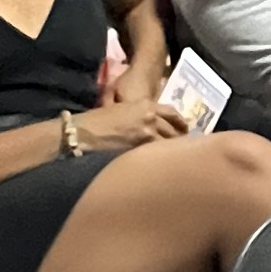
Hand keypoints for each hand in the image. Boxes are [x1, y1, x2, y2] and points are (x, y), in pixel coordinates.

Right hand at [80, 97, 195, 152]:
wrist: (84, 131)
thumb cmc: (97, 120)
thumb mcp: (122, 109)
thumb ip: (139, 115)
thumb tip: (150, 124)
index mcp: (146, 104)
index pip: (172, 113)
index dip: (181, 122)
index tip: (186, 130)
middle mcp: (151, 117)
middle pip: (175, 130)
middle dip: (181, 140)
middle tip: (186, 150)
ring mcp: (147, 133)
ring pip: (169, 144)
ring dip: (174, 152)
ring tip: (177, 161)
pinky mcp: (141, 149)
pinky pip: (158, 156)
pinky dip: (163, 160)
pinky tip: (165, 167)